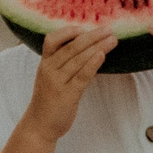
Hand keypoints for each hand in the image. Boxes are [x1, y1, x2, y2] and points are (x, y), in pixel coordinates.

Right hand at [23, 25, 116, 142]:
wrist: (39, 125)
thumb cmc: (47, 100)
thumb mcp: (50, 78)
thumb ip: (63, 64)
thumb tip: (87, 49)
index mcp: (44, 64)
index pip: (52, 40)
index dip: (68, 31)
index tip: (86, 27)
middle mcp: (49, 70)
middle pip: (71, 47)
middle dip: (92, 36)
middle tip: (108, 29)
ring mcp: (57, 82)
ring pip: (78, 59)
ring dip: (97, 47)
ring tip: (113, 40)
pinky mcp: (67, 95)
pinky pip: (82, 76)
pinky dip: (92, 64)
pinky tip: (102, 56)